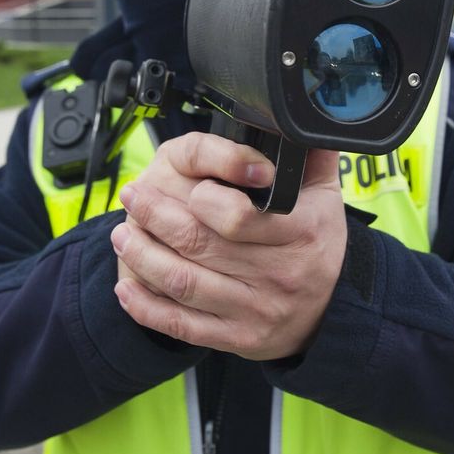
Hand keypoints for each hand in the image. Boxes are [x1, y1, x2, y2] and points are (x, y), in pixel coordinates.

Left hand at [110, 132, 346, 360]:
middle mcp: (278, 275)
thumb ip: (312, 156)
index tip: (185, 184)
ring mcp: (256, 310)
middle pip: (201, 245)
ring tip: (122, 235)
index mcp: (301, 235)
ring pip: (184, 283)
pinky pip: (182, 325)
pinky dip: (147, 308)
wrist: (331, 313)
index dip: (203, 198)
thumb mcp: (327, 198)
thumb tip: (298, 116)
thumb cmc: (318, 247)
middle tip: (133, 196)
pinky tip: (126, 288)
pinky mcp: (236, 337)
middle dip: (156, 217)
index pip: (239, 216)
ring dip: (143, 258)